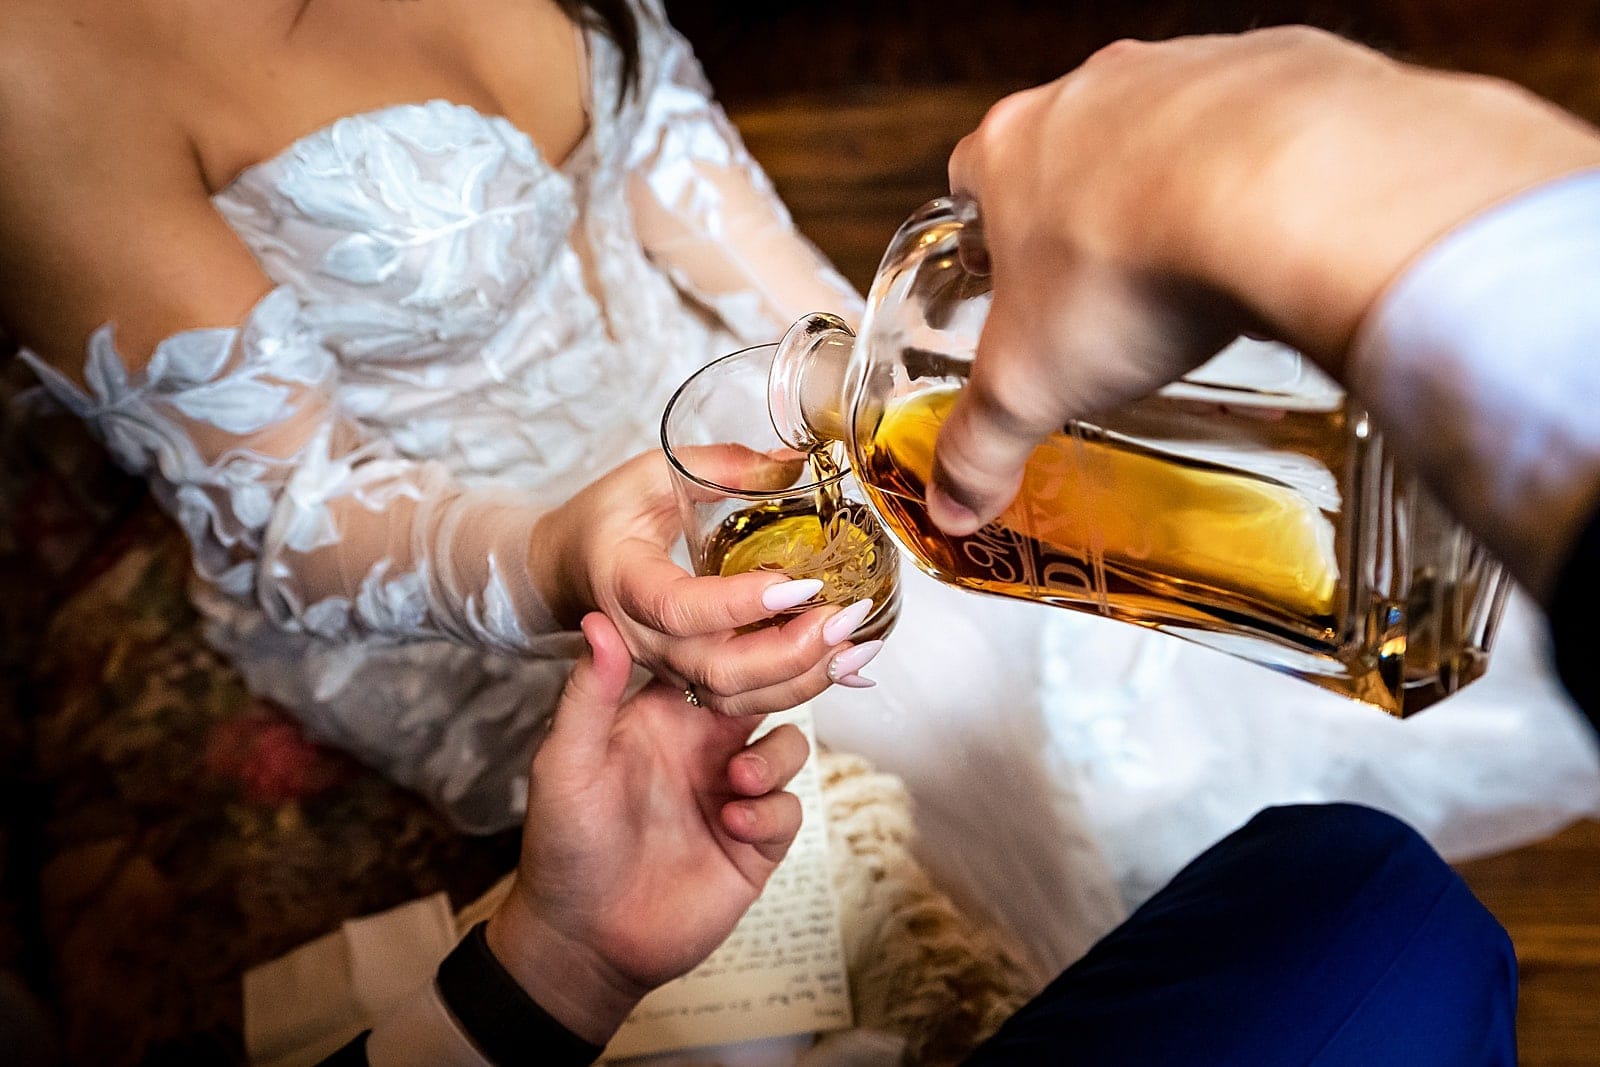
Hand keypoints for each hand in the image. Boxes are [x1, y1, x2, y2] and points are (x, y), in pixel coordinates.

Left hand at [486, 612, 809, 1043]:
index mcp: (663, 713)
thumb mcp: (566, 763)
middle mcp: (703, 745)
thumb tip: (599, 620)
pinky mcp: (754, 843)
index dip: (741, 638)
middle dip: (788, 684)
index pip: (715, 658)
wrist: (582, 940)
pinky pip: (788, 809)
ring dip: (774, 756)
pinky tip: (733, 825)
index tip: (766, 614)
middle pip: (766, 695)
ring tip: (738, 780)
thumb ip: (588, 693)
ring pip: (788, 746)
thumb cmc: (564, 845)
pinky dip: (770, 811)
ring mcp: (732, 793)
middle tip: (803, 672)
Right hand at [533, 449, 882, 713]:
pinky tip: (848, 669)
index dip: (741, 604)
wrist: (568, 568)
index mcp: (627, 582)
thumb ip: (718, 466)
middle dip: (790, 652)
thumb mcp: (648, 474)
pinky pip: (745, 698)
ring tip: (858, 645)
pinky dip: (800, 688)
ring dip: (804, 678)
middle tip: (846, 617)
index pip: (681, 608)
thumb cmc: (606, 518)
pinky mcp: (690, 676)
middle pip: (716, 668)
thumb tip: (796, 462)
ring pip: (735, 695)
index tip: (801, 582)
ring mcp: (667, 666)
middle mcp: (645, 638)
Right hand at [929, 26, 1599, 534]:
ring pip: (1167, 130)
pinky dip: (1265, 175)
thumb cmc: (1136, 270)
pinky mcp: (1281, 66)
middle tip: (1105, 290)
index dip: (985, 229)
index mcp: (1012, 150)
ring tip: (1198, 272)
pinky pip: (1264, 121)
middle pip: (1071, 148)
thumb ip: (981, 447)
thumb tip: (952, 504)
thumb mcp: (1031, 388)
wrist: (1289, 193)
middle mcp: (1093, 93)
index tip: (1005, 274)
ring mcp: (1189, 71)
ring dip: (1175, 189)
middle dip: (1083, 213)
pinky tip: (1276, 239)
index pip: (971, 175)